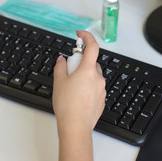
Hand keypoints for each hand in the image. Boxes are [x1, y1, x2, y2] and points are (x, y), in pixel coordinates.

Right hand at [53, 30, 105, 160]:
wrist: (76, 126)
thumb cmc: (67, 105)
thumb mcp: (59, 82)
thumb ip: (60, 66)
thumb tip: (62, 60)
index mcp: (87, 70)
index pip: (92, 47)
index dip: (87, 37)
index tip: (80, 34)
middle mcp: (98, 78)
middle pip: (92, 62)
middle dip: (81, 62)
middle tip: (69, 69)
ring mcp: (101, 89)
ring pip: (94, 75)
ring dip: (84, 75)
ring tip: (71, 86)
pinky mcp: (102, 99)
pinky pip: (95, 86)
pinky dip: (88, 86)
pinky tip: (77, 95)